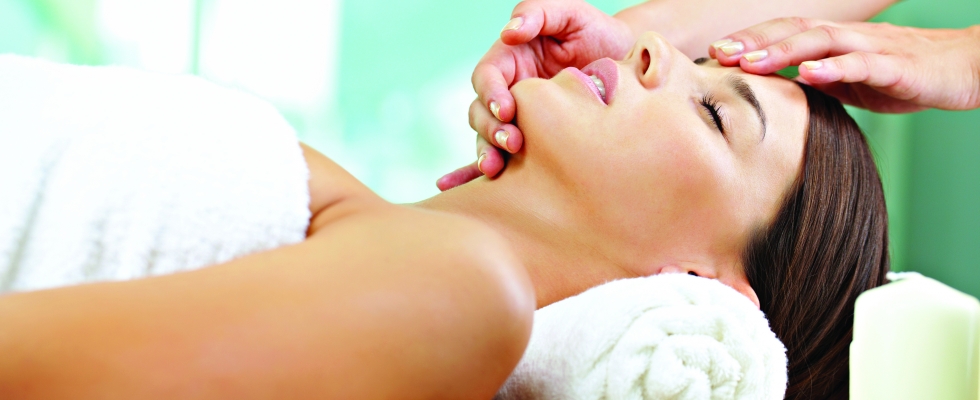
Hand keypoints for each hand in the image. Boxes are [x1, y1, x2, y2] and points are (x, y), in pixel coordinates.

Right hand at [436, 0, 633, 190]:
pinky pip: (505, 158)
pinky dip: (487, 172)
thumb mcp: (574, 15)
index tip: (507, 109)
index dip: (491, 93)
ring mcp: (519, 118)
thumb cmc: (601, 35)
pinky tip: (484, 183)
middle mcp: (509, 90)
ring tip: (497, 168)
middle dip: (490, 129)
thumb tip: (509, 32)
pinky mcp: (532, 141)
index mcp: (512, 59)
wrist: (631, 66)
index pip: (487, 76)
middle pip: (480, 111)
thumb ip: (539, 12)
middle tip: (513, 142)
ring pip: (487, 137)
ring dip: (487, 152)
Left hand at [708, 18, 979, 112]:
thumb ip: (815, 85)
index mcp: (833, 42)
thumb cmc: (904, 77)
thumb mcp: (850, 84)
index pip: (784, 34)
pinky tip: (810, 74)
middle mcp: (848, 38)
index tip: (714, 54)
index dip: (749, 41)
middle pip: (794, 30)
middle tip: (718, 54)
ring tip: (751, 64)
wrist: (965, 70)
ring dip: (783, 51)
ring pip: (821, 41)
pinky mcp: (897, 66)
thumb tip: (775, 97)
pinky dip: (835, 67)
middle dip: (753, 42)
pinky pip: (863, 64)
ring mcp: (872, 49)